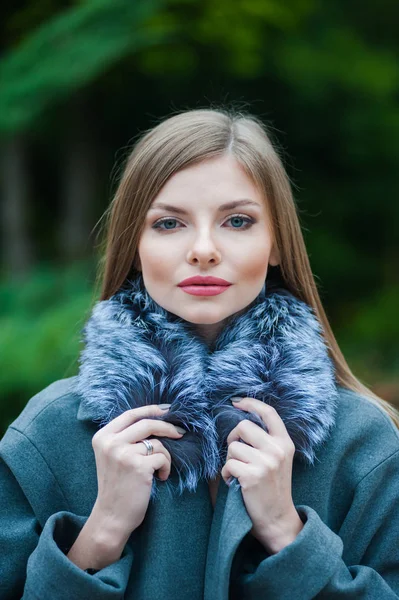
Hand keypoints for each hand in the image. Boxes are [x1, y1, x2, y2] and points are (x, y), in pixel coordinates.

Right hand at [91, 404, 184, 544]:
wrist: (112, 516)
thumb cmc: (118, 485)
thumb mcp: (113, 455)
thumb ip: (127, 437)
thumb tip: (157, 417)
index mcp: (102, 437)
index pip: (130, 414)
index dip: (151, 409)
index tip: (168, 409)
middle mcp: (110, 442)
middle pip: (147, 423)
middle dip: (168, 427)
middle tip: (180, 433)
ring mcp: (123, 453)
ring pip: (157, 443)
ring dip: (165, 456)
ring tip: (160, 470)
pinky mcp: (138, 466)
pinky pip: (162, 457)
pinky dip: (166, 467)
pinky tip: (160, 478)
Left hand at [221, 397, 303, 554]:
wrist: (278, 518)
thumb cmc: (272, 487)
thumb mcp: (277, 459)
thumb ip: (266, 440)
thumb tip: (241, 420)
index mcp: (285, 442)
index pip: (269, 413)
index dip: (251, 403)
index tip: (236, 402)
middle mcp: (277, 449)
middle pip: (242, 426)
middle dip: (233, 438)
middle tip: (237, 454)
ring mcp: (266, 462)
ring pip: (233, 447)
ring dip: (230, 459)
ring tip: (239, 473)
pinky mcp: (253, 476)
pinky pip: (228, 464)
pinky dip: (227, 474)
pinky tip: (236, 483)